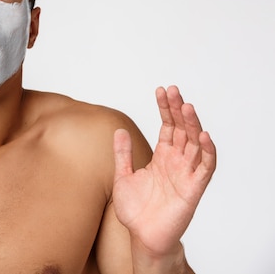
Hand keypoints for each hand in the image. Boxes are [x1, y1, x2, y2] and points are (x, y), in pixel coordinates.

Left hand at [112, 86, 215, 256]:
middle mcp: (176, 162)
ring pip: (195, 144)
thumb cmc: (136, 211)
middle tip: (173, 90)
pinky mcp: (193, 189)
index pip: (168, 127)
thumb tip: (119, 130)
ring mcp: (186, 174)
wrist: (142, 237)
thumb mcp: (122, 176)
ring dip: (193, 125)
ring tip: (187, 106)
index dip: (166, 109)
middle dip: (178, 110)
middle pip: (182, 130)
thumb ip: (122, 154)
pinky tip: (204, 135)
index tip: (161, 90)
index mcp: (162, 157)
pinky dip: (207, 151)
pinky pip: (205, 167)